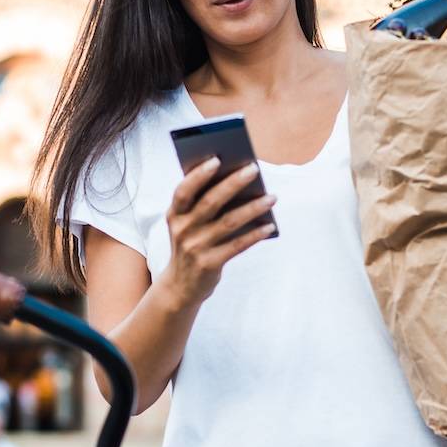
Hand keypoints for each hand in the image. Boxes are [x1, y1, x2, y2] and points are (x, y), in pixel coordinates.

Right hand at [156, 158, 277, 308]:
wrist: (180, 287)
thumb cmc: (191, 244)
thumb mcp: (187, 225)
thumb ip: (203, 205)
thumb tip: (237, 182)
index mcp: (175, 215)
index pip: (183, 191)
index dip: (198, 175)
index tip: (217, 159)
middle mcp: (182, 230)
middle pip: (210, 202)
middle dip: (233, 183)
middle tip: (253, 169)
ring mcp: (195, 248)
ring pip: (229, 222)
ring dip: (253, 208)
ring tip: (272, 197)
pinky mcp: (209, 264)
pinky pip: (237, 245)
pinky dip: (255, 234)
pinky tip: (270, 225)